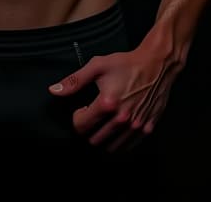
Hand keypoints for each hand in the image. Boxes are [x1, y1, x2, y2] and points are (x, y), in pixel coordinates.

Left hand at [49, 41, 182, 151]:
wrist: (156, 64)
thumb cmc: (125, 63)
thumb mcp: (97, 66)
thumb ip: (74, 81)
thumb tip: (53, 91)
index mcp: (107, 104)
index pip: (81, 126)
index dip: (76, 119)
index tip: (81, 110)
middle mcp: (122, 118)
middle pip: (95, 139)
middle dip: (89, 130)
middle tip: (92, 117)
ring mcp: (137, 125)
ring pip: (113, 146)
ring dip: (104, 138)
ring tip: (103, 123)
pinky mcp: (148, 127)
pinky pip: (130, 145)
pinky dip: (121, 142)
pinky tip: (118, 129)